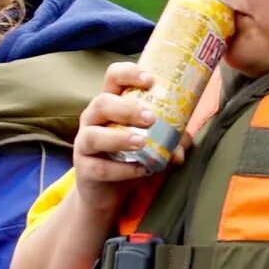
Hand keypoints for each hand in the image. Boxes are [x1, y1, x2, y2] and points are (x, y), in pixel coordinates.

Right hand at [68, 61, 170, 211]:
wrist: (106, 194)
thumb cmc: (128, 159)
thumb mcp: (152, 144)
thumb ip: (170, 139)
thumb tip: (185, 142)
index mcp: (111, 104)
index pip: (113, 77)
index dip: (128, 74)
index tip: (150, 80)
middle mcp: (93, 120)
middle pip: (102, 103)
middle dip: (127, 109)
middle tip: (151, 118)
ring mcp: (84, 144)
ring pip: (93, 135)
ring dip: (119, 138)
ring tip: (141, 143)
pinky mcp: (84, 169)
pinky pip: (99, 168)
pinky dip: (121, 170)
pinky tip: (141, 170)